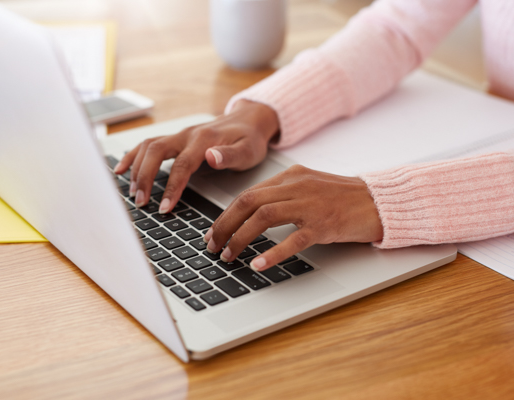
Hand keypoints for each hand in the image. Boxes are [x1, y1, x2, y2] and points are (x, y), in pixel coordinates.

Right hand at [113, 100, 278, 212]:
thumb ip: (230, 155)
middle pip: (156, 152)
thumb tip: (211, 157)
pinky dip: (132, 156)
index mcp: (204, 139)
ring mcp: (179, 135)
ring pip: (148, 146)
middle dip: (145, 178)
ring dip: (136, 168)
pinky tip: (120, 170)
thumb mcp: (248, 150)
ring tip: (131, 192)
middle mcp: (188, 134)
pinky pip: (148, 144)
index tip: (164, 208)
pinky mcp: (176, 139)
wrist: (249, 120)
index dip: (171, 187)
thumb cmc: (250, 139)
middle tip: (141, 203)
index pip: (182, 165)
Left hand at [204, 165, 383, 270]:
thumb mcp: (309, 186)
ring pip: (263, 218)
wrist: (378, 201)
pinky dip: (272, 252)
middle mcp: (296, 186)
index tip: (215, 231)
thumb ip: (283, 195)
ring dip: (240, 238)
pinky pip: (293, 239)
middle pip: (248, 203)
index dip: (226, 214)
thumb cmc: (343, 197)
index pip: (248, 194)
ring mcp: (310, 205)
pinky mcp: (324, 224)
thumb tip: (252, 213)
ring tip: (229, 256)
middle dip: (225, 226)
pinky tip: (258, 264)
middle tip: (213, 246)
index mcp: (290, 176)